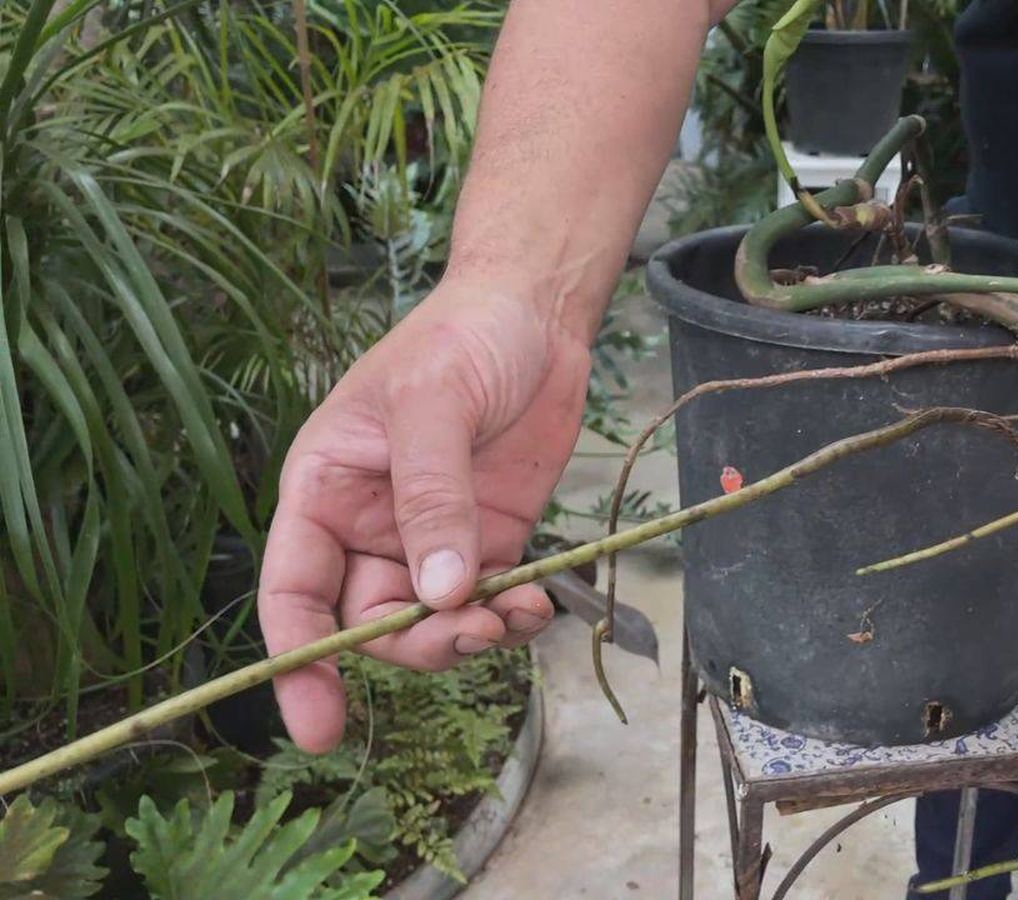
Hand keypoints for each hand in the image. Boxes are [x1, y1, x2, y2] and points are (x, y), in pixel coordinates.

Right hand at [259, 278, 590, 751]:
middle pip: (368, 625)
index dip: (300, 662)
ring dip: (470, 636)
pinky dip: (510, 616)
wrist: (536, 314)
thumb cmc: (462, 338)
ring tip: (520, 609)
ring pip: (432, 624)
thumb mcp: (434, 405)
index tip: (320, 725)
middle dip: (416, 645)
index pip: (293, 593)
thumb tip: (438, 596)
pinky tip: (540, 601)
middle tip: (471, 630)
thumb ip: (432, 499)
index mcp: (323, 491)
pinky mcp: (490, 541)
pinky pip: (487, 604)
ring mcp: (431, 539)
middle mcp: (368, 527)